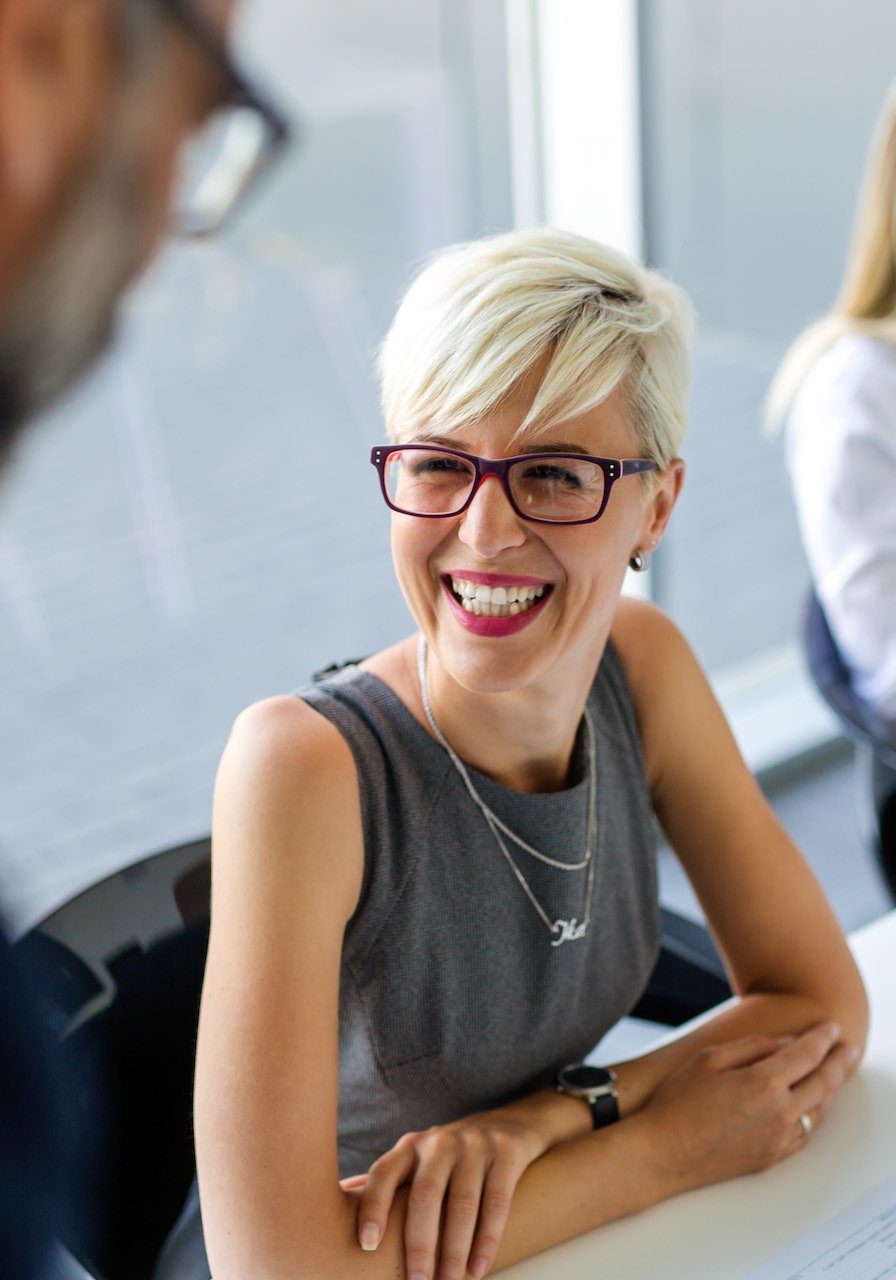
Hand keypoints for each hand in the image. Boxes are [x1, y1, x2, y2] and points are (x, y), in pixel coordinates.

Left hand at [340, 1108, 549, 1279]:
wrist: (509, 1123)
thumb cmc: (450, 1154)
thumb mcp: (416, 1160)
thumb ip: (384, 1183)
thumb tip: (336, 1201)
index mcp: (410, 1146)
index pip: (384, 1174)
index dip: (372, 1207)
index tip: (366, 1245)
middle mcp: (439, 1142)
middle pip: (424, 1195)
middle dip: (419, 1244)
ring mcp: (474, 1145)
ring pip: (461, 1203)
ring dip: (454, 1250)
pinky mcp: (506, 1153)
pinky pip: (496, 1201)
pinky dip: (487, 1240)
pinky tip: (478, 1268)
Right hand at [642, 1021, 860, 1193]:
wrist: (664, 1153)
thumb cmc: (679, 1101)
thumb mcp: (710, 1059)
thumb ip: (752, 1047)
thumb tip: (785, 1045)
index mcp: (763, 1083)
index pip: (806, 1055)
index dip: (821, 1039)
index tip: (831, 1028)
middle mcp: (779, 1113)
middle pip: (823, 1083)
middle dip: (839, 1062)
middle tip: (849, 1048)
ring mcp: (779, 1139)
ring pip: (819, 1111)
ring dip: (830, 1089)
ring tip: (835, 1073)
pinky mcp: (773, 1157)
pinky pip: (805, 1133)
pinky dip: (815, 1114)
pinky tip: (813, 1105)